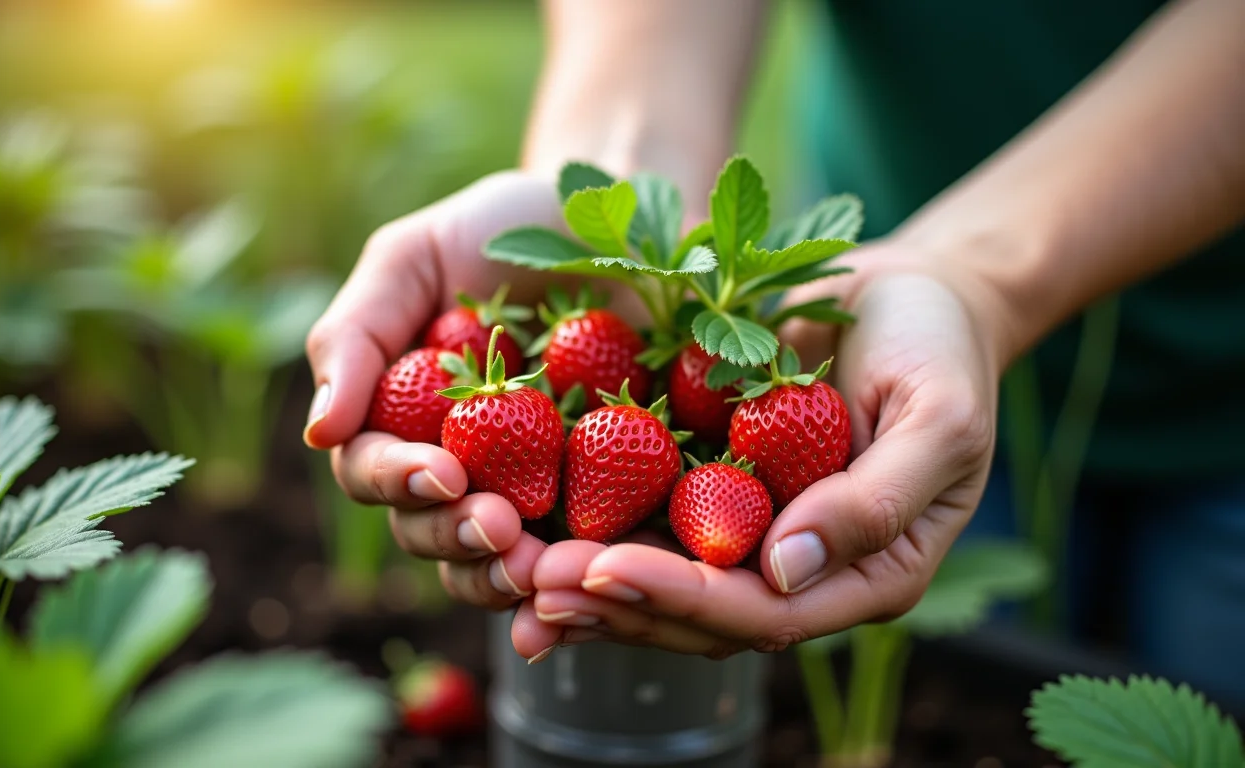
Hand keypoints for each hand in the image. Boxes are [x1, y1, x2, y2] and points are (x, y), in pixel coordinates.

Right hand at [304, 172, 568, 609]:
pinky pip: (585, 555)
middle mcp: (458, 465)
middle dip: (457, 536)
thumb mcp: (415, 257)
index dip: (399, 479)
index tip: (443, 471)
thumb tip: (318, 434)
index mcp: (401, 417)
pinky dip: (584, 578)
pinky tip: (596, 581)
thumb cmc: (504, 227)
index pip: (373, 469)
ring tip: (540, 569)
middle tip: (497, 525)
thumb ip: (356, 336)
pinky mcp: (606, 502)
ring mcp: (530, 489)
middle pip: (430, 530)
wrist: (622, 220)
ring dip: (508, 575)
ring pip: (497, 562)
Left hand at [511, 245, 1001, 658]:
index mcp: (865, 574)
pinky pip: (645, 515)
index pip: (766, 613)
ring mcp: (751, 532)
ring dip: (586, 579)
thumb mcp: (938, 417)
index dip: (684, 598)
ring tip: (508, 564)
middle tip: (531, 579)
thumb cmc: (939, 350)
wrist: (909, 294)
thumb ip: (876, 502)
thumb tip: (786, 571)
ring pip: (661, 580)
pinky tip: (522, 516)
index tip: (607, 569)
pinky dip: (586, 523)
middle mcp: (800, 569)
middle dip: (614, 600)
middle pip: (698, 614)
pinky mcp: (710, 486)